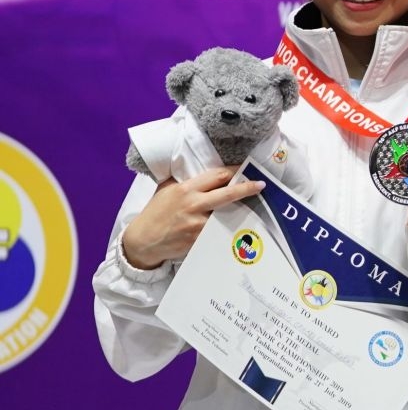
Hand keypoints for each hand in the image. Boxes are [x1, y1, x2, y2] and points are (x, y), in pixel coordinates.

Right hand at [120, 167, 265, 270]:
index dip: (234, 171)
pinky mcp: (200, 239)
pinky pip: (220, 231)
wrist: (143, 240)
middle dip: (247, 188)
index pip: (217, 175)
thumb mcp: (167, 190)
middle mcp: (194, 205)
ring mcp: (198, 223)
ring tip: (254, 207)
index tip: (246, 168)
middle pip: (228, 193)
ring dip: (241, 210)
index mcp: (186, 189)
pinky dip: (230, 227)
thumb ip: (187, 182)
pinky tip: (239, 226)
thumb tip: (208, 174)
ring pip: (228, 213)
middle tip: (261, 185)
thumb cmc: (155, 212)